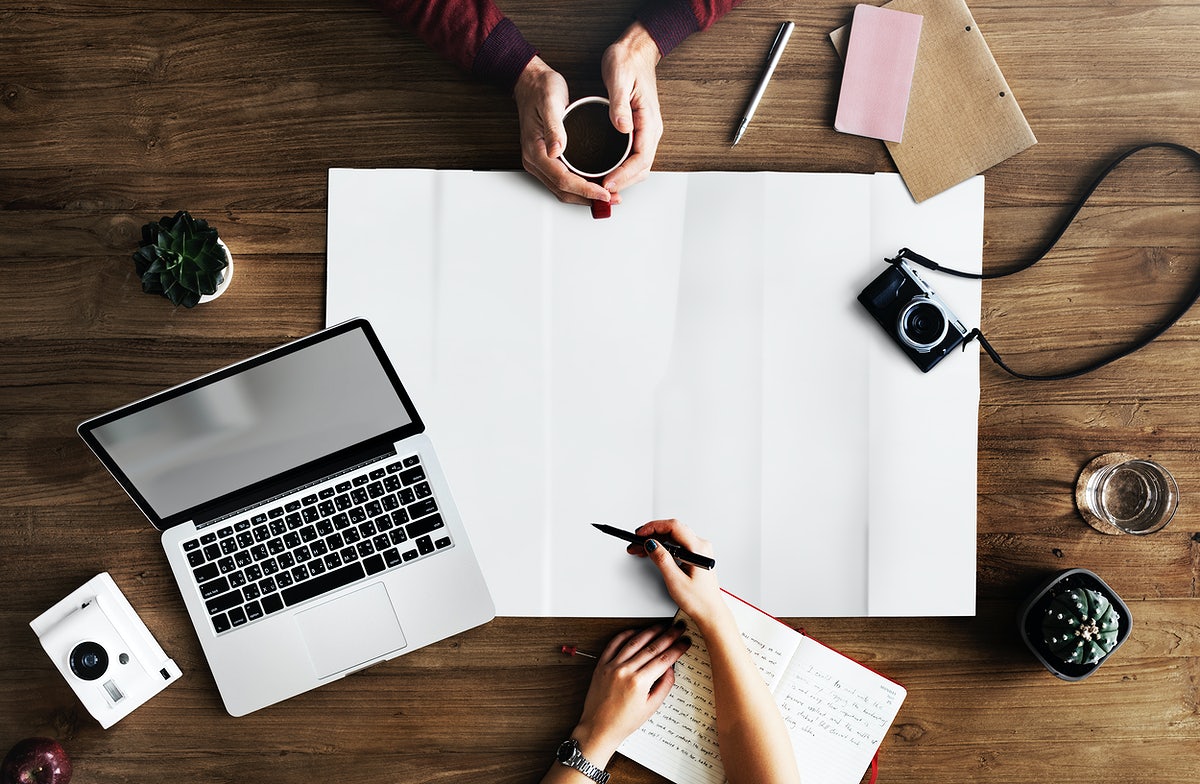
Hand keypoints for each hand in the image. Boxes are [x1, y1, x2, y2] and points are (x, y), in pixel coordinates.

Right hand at [513, 56, 612, 206]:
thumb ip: (554, 127)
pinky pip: (562, 181)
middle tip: (612, 199)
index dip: (585, 189)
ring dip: (585, 196)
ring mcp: (539, 161)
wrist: (530, 82)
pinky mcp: (546, 159)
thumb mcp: (550, 102)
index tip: (604, 192)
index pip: (563, 179)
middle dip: (588, 198)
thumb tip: (557, 150)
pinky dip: (579, 187)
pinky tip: (594, 185)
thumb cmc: (540, 89)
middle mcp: (535, 160)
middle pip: (563, 191)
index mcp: (535, 150)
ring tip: (607, 196)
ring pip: (562, 189)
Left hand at [570, 623, 690, 764]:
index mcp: (639, 683)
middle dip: (668, 636)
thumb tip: (671, 668)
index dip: (677, 648)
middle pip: (652, 647)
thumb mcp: (651, 707)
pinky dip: (626, 635)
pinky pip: (614, 644)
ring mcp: (612, 666)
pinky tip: (636, 631)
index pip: (664, 659)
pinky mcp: (601, 664)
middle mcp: (625, 671)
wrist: (599, 728)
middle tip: (678, 629)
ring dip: (650, 631)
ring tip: (661, 627)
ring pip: (634, 641)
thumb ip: (664, 685)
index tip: (684, 642)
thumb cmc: (623, 722)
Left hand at [599, 21, 663, 193]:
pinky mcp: (638, 130)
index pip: (641, 158)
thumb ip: (620, 105)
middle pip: (642, 169)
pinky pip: (633, 157)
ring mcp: (646, 131)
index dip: (624, 175)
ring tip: (602, 187)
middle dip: (623, 183)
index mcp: (649, 120)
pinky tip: (607, 172)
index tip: (607, 183)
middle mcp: (651, 129)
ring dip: (623, 179)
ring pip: (638, 166)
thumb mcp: (619, 78)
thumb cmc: (627, 61)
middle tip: (601, 192)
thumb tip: (622, 128)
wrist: (636, 50)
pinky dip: (622, 169)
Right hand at [630, 519, 728, 629]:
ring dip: (656, 540)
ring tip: (640, 548)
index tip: (640, 533)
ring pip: (674, 536)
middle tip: (636, 542)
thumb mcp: (675, 580)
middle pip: (673, 530)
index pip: (673, 527)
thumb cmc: (699, 600)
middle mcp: (701, 546)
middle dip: (652, 534)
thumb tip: (651, 544)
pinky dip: (663, 546)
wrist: (710, 612)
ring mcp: (699, 550)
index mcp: (698, 549)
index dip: (654, 527)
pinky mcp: (695, 555)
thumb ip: (662, 559)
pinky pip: (677, 544)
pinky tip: (653, 551)